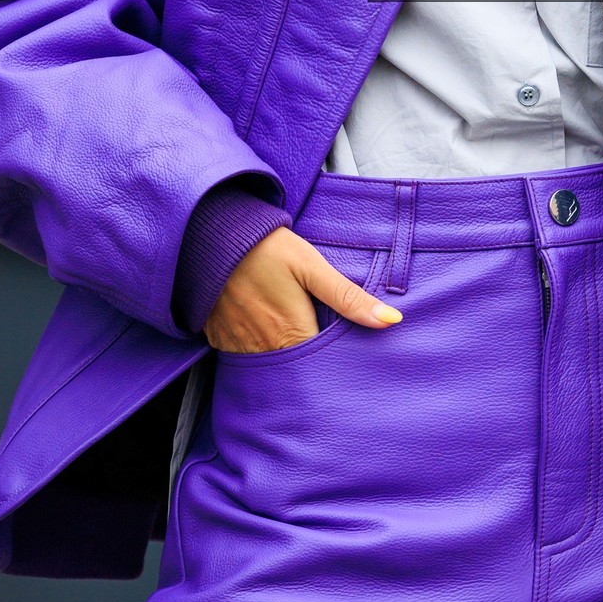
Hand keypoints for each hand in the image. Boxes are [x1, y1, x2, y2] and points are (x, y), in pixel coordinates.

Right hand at [203, 226, 400, 353]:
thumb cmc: (267, 247)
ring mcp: (236, 344)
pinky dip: (254, 348)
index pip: (319, 366)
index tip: (343, 356)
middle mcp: (262, 347)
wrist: (211, 233)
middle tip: (318, 345)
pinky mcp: (217, 337)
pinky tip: (262, 330)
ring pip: (267, 365)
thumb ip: (348, 298)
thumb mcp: (312, 266)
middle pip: (293, 368)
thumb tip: (391, 321)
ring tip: (290, 338)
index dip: (332, 362)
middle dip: (307, 364)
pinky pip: (241, 355)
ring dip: (280, 357)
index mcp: (290, 333)